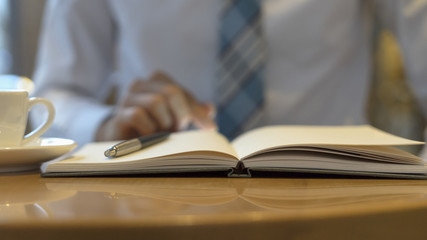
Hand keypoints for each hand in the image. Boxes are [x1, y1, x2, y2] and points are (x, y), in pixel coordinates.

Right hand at [96, 71, 215, 140]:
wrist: (122, 141)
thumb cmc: (153, 126)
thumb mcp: (175, 118)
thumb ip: (193, 111)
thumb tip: (210, 108)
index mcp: (157, 80)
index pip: (182, 91)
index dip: (197, 110)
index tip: (210, 128)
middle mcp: (140, 84)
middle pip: (171, 92)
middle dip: (182, 113)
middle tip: (180, 129)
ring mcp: (127, 98)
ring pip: (156, 102)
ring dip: (165, 122)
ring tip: (163, 133)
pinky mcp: (118, 115)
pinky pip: (138, 115)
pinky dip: (149, 129)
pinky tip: (149, 138)